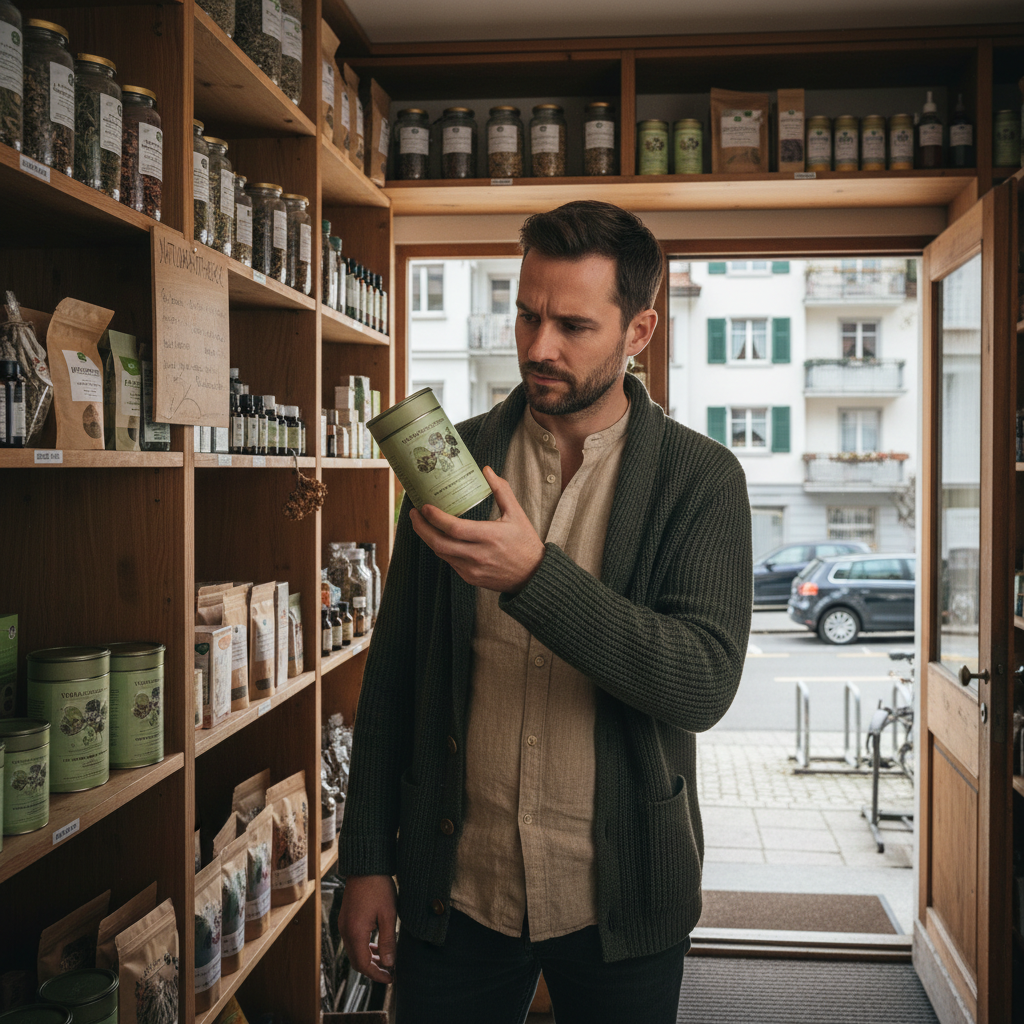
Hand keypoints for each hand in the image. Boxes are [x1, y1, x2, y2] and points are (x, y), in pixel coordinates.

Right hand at [337, 874, 397, 983]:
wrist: (366, 865)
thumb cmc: (378, 887)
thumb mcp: (388, 915)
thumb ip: (388, 941)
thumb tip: (389, 963)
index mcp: (355, 932)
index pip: (363, 965)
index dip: (377, 975)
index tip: (391, 978)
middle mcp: (345, 930)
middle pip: (356, 961)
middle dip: (373, 969)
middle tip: (389, 972)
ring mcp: (344, 924)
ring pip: (354, 951)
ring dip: (368, 958)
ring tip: (385, 960)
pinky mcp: (346, 918)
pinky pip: (353, 940)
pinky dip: (364, 947)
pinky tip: (376, 945)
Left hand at [409, 466, 544, 593]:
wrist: (532, 576)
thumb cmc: (525, 543)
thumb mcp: (516, 514)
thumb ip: (501, 490)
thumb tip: (486, 470)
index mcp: (490, 536)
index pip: (454, 528)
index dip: (435, 517)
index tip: (424, 506)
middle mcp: (478, 555)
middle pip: (439, 543)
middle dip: (421, 528)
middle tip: (413, 513)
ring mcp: (472, 569)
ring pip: (441, 553)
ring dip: (428, 538)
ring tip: (421, 523)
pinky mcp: (470, 578)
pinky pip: (449, 561)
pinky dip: (441, 548)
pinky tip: (438, 536)